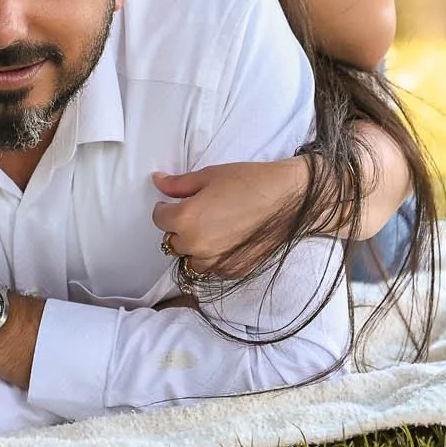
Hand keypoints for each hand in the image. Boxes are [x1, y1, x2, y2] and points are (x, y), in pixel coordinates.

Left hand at [151, 160, 312, 279]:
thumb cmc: (249, 181)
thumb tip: (158, 181)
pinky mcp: (234, 270)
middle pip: (173, 242)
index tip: (174, 202)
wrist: (288, 198)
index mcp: (186, 220)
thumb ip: (179, 184)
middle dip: (180, 228)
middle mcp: (196, 246)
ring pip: (191, 260)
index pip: (159, 219)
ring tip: (211, 229)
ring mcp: (215, 262)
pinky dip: (214, 258)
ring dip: (194, 248)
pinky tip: (227, 241)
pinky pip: (213, 269)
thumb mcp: (209, 176)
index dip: (166, 208)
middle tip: (197, 213)